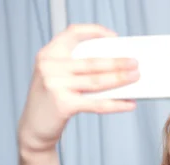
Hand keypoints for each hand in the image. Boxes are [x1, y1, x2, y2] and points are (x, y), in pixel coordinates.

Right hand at [17, 24, 139, 153]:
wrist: (33, 127)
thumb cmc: (51, 100)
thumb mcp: (58, 77)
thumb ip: (77, 68)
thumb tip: (115, 66)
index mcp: (48, 54)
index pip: (72, 33)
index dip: (94, 32)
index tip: (114, 37)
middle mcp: (49, 67)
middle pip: (91, 61)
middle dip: (118, 62)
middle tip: (135, 63)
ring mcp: (55, 85)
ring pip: (96, 81)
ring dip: (120, 79)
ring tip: (135, 77)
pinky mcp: (63, 104)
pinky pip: (96, 103)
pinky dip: (116, 104)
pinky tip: (129, 103)